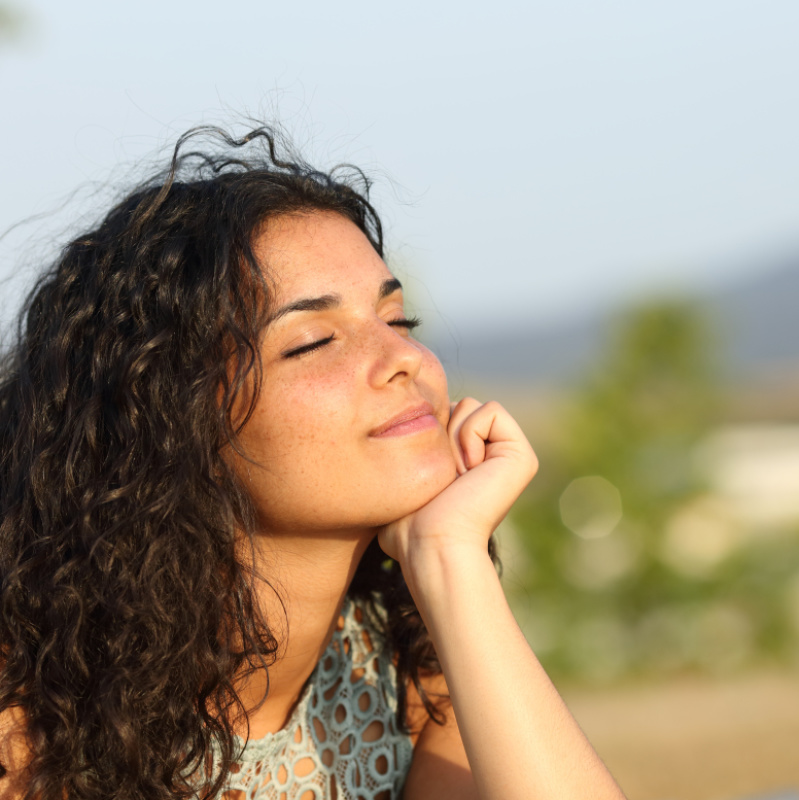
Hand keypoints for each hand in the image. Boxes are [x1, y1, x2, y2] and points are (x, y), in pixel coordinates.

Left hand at [378, 398, 537, 568]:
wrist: (431, 543)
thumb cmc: (408, 525)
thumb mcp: (401, 484)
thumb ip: (404, 461)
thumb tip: (384, 455)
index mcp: (470, 461)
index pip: (440, 414)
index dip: (425, 434)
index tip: (429, 476)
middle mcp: (493, 456)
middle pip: (456, 404)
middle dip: (439, 434)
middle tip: (444, 478)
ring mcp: (510, 456)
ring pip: (471, 405)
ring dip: (452, 439)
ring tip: (455, 478)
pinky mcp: (522, 455)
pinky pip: (491, 411)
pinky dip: (470, 436)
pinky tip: (469, 471)